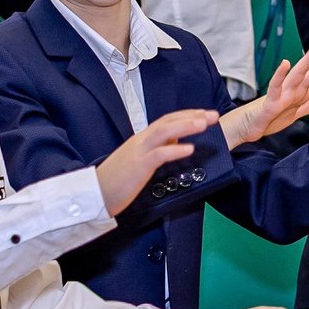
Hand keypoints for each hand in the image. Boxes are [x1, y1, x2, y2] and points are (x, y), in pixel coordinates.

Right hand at [97, 107, 223, 211]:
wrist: (95, 193)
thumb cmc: (116, 181)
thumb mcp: (138, 161)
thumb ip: (155, 150)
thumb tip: (173, 143)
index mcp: (142, 140)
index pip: (167, 121)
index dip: (187, 115)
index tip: (205, 114)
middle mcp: (141, 141)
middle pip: (168, 121)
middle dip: (192, 116)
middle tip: (213, 115)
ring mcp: (139, 152)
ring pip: (164, 131)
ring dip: (185, 126)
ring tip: (204, 123)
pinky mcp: (138, 166)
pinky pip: (159, 154)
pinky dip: (175, 150)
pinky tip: (189, 148)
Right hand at [222, 41, 308, 145]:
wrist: (247, 127)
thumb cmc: (269, 118)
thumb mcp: (294, 113)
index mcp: (299, 93)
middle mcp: (292, 90)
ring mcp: (281, 94)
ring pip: (297, 76)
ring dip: (308, 61)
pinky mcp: (270, 103)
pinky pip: (275, 88)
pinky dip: (280, 76)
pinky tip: (285, 64)